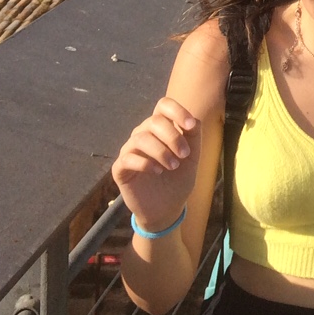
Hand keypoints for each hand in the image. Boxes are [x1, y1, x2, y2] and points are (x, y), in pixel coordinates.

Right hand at [111, 97, 200, 230]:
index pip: (163, 105)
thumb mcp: (192, 157)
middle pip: (154, 121)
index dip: (177, 111)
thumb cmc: (179, 179)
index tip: (190, 126)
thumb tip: (192, 120)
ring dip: (161, 151)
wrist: (167, 208)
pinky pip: (127, 158)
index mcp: (161, 128)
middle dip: (173, 136)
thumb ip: (193, 136)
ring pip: (141, 138)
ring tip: (173, 166)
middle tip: (185, 155)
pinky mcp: (120, 169)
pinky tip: (157, 171)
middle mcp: (143, 135)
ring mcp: (130, 151)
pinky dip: (145, 162)